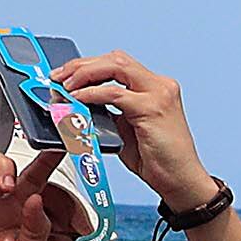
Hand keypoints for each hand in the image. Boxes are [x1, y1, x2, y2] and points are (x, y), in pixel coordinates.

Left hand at [55, 50, 217, 213]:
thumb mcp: (127, 129)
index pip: (118, 64)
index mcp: (156, 88)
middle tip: (58, 76)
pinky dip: (91, 93)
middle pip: (115, 59)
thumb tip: (78, 104)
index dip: (89, 66)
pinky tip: (77, 98)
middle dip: (81, 65)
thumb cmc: (158, 161)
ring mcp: (159, 94)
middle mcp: (161, 86)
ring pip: (115, 67)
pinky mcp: (152, 108)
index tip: (65, 75)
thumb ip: (109, 112)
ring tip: (64, 85)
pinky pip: (114, 93)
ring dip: (84, 74)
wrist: (182, 181)